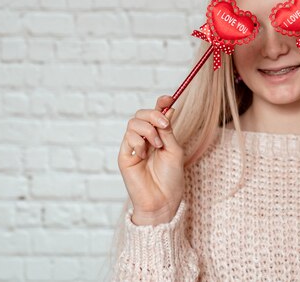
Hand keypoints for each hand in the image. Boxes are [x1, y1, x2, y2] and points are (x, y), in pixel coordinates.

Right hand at [118, 95, 184, 224]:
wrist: (162, 201)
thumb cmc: (171, 179)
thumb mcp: (174, 150)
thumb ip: (168, 131)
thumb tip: (168, 109)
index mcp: (160, 136)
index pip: (157, 114)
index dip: (161, 103)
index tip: (169, 98)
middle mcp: (146, 139)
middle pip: (141, 114)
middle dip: (153, 114)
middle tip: (164, 124)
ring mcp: (133, 147)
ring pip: (133, 123)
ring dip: (147, 130)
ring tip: (156, 146)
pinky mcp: (125, 156)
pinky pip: (128, 138)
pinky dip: (138, 142)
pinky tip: (144, 155)